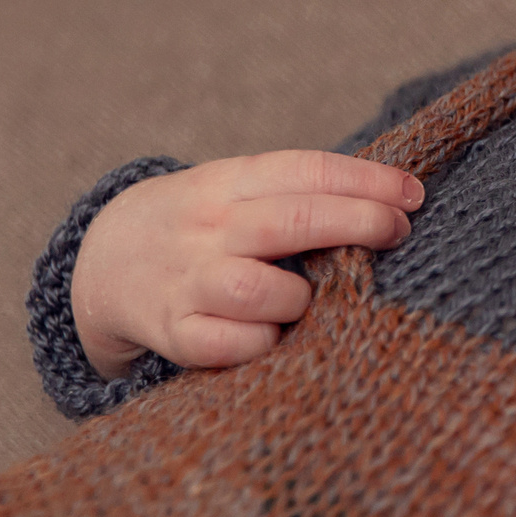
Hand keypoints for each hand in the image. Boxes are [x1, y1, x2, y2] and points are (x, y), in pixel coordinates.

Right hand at [69, 150, 424, 380]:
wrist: (102, 262)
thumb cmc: (202, 227)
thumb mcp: (237, 191)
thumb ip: (300, 193)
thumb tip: (396, 200)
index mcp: (228, 183)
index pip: (305, 170)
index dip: (367, 180)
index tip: (412, 195)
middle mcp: (207, 229)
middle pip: (292, 220)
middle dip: (358, 223)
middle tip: (398, 232)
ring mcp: (186, 281)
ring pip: (257, 289)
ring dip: (301, 296)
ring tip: (315, 298)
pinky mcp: (171, 331)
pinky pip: (226, 346)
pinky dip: (261, 344)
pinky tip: (275, 336)